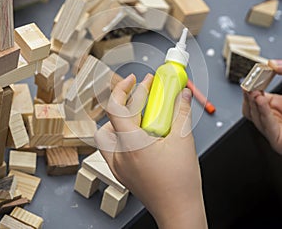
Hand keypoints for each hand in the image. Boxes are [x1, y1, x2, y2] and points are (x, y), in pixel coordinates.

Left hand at [95, 74, 206, 228]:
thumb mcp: (183, 141)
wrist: (179, 211)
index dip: (123, 88)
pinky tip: (138, 135)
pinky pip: (112, 147)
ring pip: (106, 134)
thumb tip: (182, 94)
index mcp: (132, 145)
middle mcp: (120, 155)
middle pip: (111, 118)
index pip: (116, 108)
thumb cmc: (181, 183)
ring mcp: (118, 165)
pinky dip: (122, 135)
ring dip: (119, 120)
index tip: (136, 79)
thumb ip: (181, 112)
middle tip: (144, 92)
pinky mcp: (121, 172)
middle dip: (127, 100)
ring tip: (137, 114)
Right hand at [242, 59, 281, 153]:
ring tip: (252, 90)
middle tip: (248, 83)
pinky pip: (266, 126)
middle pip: (252, 107)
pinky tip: (260, 99)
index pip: (258, 96)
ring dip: (251, 102)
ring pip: (254, 117)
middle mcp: (276, 118)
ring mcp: (276, 129)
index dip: (253, 86)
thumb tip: (272, 64)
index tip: (251, 77)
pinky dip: (262, 112)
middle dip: (248, 95)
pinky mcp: (278, 140)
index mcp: (278, 107)